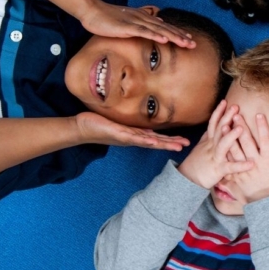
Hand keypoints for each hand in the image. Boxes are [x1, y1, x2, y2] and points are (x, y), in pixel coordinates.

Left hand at [74, 112, 188, 150]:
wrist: (82, 128)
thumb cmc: (100, 124)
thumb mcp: (121, 123)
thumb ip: (134, 125)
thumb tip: (147, 125)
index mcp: (135, 135)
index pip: (157, 138)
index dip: (171, 140)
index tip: (185, 141)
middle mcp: (133, 138)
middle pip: (156, 142)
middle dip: (171, 144)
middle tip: (186, 145)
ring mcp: (126, 138)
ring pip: (148, 141)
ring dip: (162, 144)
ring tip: (176, 146)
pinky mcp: (117, 134)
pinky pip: (133, 138)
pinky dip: (144, 140)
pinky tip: (153, 142)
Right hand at [79, 2, 195, 47]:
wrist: (92, 11)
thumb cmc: (108, 18)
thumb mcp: (128, 22)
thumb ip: (142, 24)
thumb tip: (156, 24)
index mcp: (144, 19)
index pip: (164, 27)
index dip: (177, 33)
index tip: (189, 39)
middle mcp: (143, 19)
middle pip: (166, 29)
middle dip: (180, 37)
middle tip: (194, 44)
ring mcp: (136, 22)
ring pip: (159, 31)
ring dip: (173, 37)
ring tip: (186, 43)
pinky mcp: (127, 27)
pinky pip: (143, 32)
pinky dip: (155, 36)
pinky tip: (165, 40)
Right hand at [178, 102, 254, 188]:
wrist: (188, 180)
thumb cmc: (197, 162)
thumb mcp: (201, 146)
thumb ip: (209, 135)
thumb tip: (214, 124)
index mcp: (209, 141)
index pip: (213, 123)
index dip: (218, 112)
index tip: (225, 101)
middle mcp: (212, 146)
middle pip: (219, 129)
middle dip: (226, 117)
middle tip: (235, 107)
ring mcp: (215, 157)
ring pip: (223, 145)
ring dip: (231, 136)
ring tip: (241, 128)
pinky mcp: (218, 169)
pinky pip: (231, 167)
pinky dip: (241, 165)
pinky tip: (251, 163)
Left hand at [230, 113, 268, 202]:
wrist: (267, 205)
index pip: (266, 140)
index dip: (263, 127)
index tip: (259, 114)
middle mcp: (256, 164)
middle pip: (247, 142)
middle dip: (242, 127)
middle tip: (237, 114)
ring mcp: (245, 170)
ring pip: (235, 151)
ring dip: (230, 137)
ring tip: (225, 125)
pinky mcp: (237, 176)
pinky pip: (229, 162)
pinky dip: (225, 151)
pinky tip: (220, 142)